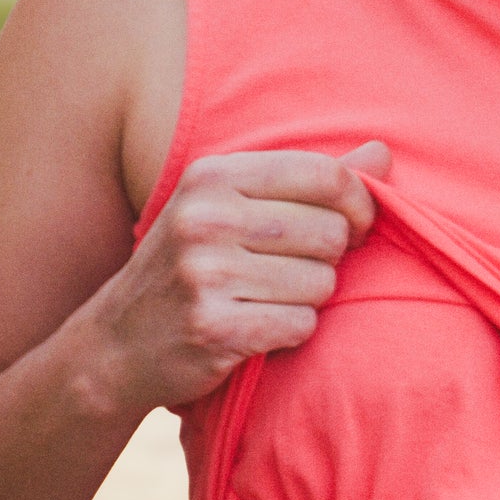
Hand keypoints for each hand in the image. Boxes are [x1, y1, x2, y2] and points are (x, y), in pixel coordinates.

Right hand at [82, 139, 390, 415]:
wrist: (115, 346)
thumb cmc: (189, 268)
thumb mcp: (232, 207)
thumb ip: (310, 180)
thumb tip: (384, 154)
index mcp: (212, 176)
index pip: (325, 175)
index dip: (359, 204)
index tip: (355, 226)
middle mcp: (206, 218)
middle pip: (330, 233)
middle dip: (328, 259)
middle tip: (291, 272)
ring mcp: (206, 274)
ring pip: (321, 283)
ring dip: (308, 300)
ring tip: (265, 300)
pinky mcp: (214, 328)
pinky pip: (300, 325)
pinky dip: (290, 332)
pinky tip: (255, 328)